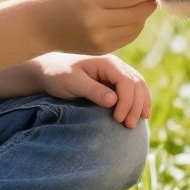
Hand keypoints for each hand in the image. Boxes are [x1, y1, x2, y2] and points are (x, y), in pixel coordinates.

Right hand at [30, 0, 157, 55]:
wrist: (41, 24)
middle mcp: (96, 21)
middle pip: (139, 11)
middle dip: (149, 0)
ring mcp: (99, 38)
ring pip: (138, 25)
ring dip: (143, 13)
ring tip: (135, 2)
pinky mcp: (102, 49)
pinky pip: (130, 36)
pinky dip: (135, 25)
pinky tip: (127, 16)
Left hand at [34, 52, 150, 126]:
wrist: (49, 71)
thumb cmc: (58, 75)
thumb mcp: (72, 83)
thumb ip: (92, 90)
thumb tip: (114, 101)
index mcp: (107, 63)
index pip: (127, 82)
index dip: (127, 102)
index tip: (118, 119)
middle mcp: (115, 66)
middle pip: (137, 85)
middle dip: (136, 106)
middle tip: (129, 126)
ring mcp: (116, 73)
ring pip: (139, 87)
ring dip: (141, 105)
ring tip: (137, 123)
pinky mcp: (114, 82)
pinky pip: (133, 91)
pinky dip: (138, 102)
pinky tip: (140, 114)